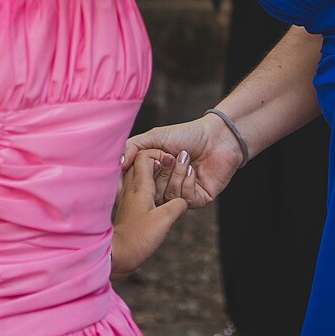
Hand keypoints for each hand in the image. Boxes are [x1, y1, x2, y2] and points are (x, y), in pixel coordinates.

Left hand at [111, 147, 187, 275]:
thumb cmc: (138, 238)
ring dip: (153, 175)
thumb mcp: (165, 220)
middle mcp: (132, 188)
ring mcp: (129, 198)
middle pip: (141, 162)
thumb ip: (178, 205)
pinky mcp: (129, 208)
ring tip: (167, 183)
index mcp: (140, 186)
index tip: (172, 162)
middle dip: (158, 162)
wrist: (118, 257)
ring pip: (139, 175)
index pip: (145, 155)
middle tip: (172, 170)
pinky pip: (138, 189)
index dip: (160, 154)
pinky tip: (158, 198)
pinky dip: (149, 188)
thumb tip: (184, 200)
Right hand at [124, 112, 242, 208]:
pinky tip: (193, 169)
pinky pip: (184, 200)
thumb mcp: (154, 137)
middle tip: (168, 157)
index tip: (143, 162)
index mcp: (150, 176)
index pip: (134, 187)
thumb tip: (118, 163)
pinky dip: (187, 182)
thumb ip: (132, 147)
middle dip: (158, 174)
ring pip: (168, 197)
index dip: (137, 177)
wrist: (216, 136)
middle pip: (149, 196)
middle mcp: (163, 189)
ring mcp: (179, 196)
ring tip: (185, 158)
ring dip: (176, 175)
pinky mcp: (197, 200)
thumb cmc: (186, 135)